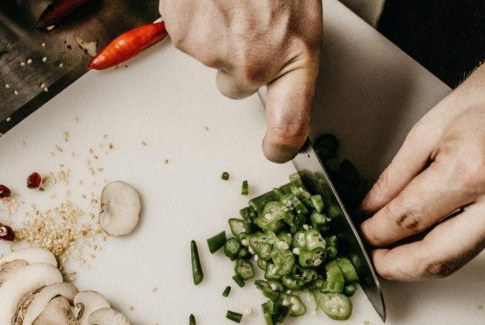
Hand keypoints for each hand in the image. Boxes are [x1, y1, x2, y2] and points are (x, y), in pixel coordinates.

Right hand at [159, 0, 321, 161]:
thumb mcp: (301, 17)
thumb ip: (287, 58)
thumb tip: (275, 84)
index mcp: (294, 57)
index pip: (291, 124)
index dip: (282, 144)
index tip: (276, 150)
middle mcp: (253, 64)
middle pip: (236, 87)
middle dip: (239, 63)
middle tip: (248, 25)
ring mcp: (215, 51)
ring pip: (211, 60)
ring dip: (218, 36)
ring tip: (232, 2)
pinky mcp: (184, 34)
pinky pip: (188, 38)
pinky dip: (197, 21)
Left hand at [360, 41, 484, 279]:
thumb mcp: (432, 125)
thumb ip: (396, 174)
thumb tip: (373, 207)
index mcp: (472, 166)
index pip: (408, 219)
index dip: (376, 232)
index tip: (364, 232)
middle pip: (437, 258)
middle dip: (397, 266)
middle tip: (376, 258)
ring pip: (462, 257)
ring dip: (425, 257)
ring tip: (400, 246)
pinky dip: (456, 240)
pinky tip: (440, 227)